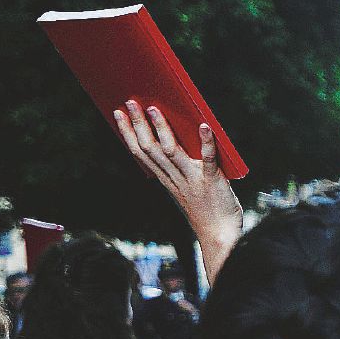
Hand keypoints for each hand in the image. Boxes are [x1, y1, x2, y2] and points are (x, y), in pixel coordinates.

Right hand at [114, 100, 241, 244]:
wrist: (221, 237)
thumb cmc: (208, 210)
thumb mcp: (187, 188)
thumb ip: (180, 167)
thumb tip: (172, 137)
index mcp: (167, 180)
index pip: (141, 153)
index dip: (128, 133)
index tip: (118, 113)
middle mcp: (175, 179)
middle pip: (151, 149)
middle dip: (138, 124)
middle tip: (131, 101)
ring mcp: (193, 180)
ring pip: (171, 152)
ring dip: (161, 129)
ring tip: (154, 108)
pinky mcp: (213, 181)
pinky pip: (208, 160)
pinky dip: (206, 142)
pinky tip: (204, 125)